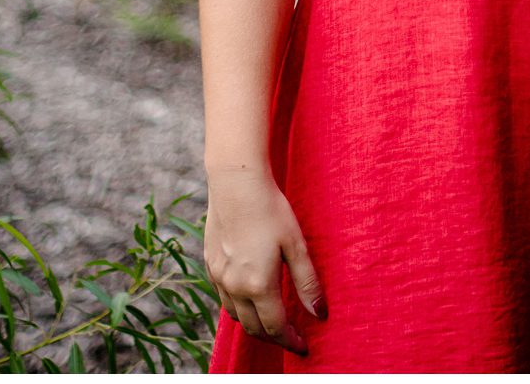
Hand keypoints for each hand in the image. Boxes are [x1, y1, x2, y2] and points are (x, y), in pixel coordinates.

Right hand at [204, 165, 326, 355]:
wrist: (236, 184)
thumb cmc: (271, 210)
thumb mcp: (296, 246)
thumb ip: (307, 283)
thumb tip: (319, 314)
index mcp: (258, 285)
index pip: (275, 328)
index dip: (291, 341)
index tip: (303, 346)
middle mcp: (234, 286)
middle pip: (253, 328)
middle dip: (274, 337)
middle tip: (291, 336)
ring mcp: (218, 277)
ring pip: (236, 316)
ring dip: (255, 324)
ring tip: (273, 320)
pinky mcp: (210, 265)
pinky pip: (225, 299)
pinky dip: (239, 307)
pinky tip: (252, 297)